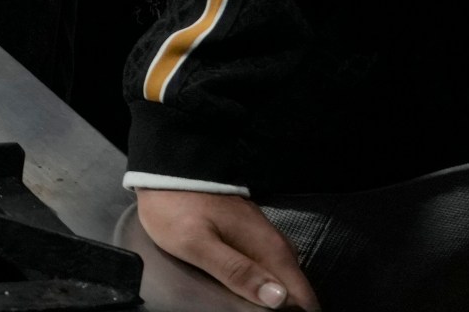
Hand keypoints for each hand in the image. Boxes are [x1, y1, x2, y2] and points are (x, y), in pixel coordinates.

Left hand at [136, 189, 320, 309]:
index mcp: (270, 249)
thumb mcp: (197, 243)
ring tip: (247, 307)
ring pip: (281, 279)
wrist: (165, 171)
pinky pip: (266, 267)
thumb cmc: (176, 208)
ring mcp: (263, 238)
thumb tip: (279, 299)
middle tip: (249, 310)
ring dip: (272, 297)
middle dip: (283, 308)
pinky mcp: (250, 234)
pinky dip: (260, 282)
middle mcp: (276, 244)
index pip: (303, 296)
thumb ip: (237, 271)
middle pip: (295, 290)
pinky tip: (243, 290)